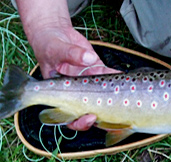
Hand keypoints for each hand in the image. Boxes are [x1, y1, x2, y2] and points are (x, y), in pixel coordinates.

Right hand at [16, 0, 118, 130]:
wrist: (54, 32)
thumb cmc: (47, 44)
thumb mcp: (54, 49)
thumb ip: (71, 54)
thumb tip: (89, 58)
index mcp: (61, 94)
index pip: (69, 117)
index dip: (79, 121)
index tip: (89, 116)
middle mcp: (76, 91)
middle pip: (89, 111)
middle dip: (100, 116)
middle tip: (110, 111)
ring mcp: (88, 81)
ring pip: (102, 96)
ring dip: (112, 97)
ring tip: (123, 95)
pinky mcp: (96, 69)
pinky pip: (107, 75)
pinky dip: (115, 75)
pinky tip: (122, 74)